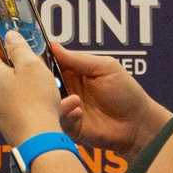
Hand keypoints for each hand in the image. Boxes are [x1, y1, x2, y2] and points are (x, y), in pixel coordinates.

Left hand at [0, 35, 68, 148]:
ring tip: (49, 90)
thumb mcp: (32, 66)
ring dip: (28, 89)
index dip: (0, 47)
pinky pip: (18, 110)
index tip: (13, 45)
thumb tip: (9, 36)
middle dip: (18, 70)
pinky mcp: (7, 126)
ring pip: (11, 93)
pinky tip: (52, 108)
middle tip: (36, 68)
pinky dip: (31, 106)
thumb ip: (19, 48)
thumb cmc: (36, 102)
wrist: (38, 140)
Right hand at [41, 39, 168, 152]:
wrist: (138, 124)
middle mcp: (67, 89)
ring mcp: (68, 108)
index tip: (34, 56)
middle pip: (44, 82)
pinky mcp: (70, 126)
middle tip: (45, 79)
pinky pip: (59, 119)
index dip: (42, 59)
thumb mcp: (105, 68)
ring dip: (55, 99)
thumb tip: (54, 46)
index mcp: (74, 72)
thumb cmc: (126, 93)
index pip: (51, 62)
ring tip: (73, 98)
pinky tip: (80, 112)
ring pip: (48, 101)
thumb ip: (79, 59)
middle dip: (42, 80)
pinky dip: (67, 114)